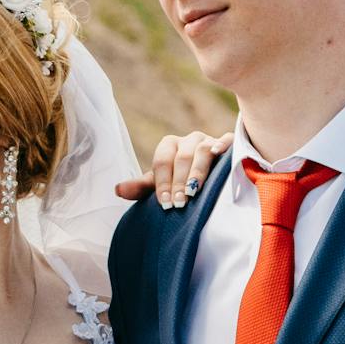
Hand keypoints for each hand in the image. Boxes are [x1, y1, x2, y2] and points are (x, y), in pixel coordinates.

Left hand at [116, 128, 233, 211]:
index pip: (162, 161)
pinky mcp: (227, 144)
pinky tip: (218, 153)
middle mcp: (188, 140)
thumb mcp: (160, 186)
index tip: (165, 203)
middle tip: (179, 203)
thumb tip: (117, 190)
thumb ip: (140, 187)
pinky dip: (222, 145)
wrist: (209, 181)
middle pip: (182, 157)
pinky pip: (226, 141)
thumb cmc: (180, 184)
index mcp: (169, 146)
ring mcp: (208, 140)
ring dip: (197, 172)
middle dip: (179, 182)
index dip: (163, 182)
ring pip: (202, 150)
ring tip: (194, 191)